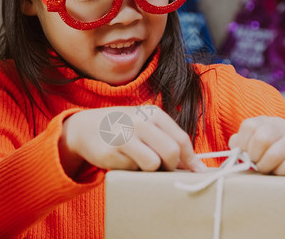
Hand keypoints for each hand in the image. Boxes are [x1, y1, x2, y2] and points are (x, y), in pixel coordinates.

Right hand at [59, 106, 206, 176]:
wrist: (86, 127)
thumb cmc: (124, 128)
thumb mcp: (147, 125)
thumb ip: (169, 139)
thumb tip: (195, 167)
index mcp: (152, 113)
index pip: (181, 138)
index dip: (192, 159)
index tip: (198, 173)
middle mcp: (138, 121)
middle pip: (171, 152)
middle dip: (172, 166)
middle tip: (164, 168)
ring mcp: (122, 136)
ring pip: (152, 164)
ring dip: (150, 170)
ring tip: (140, 162)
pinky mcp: (109, 153)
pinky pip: (131, 170)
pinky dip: (130, 170)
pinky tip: (121, 159)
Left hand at [228, 116, 284, 177]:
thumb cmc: (275, 148)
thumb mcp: (257, 141)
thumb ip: (242, 143)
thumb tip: (234, 147)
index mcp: (264, 121)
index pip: (249, 126)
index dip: (243, 144)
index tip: (244, 154)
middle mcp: (280, 125)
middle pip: (261, 139)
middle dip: (254, 156)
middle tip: (255, 163)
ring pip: (274, 154)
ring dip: (265, 166)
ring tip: (264, 169)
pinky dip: (278, 172)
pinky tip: (278, 171)